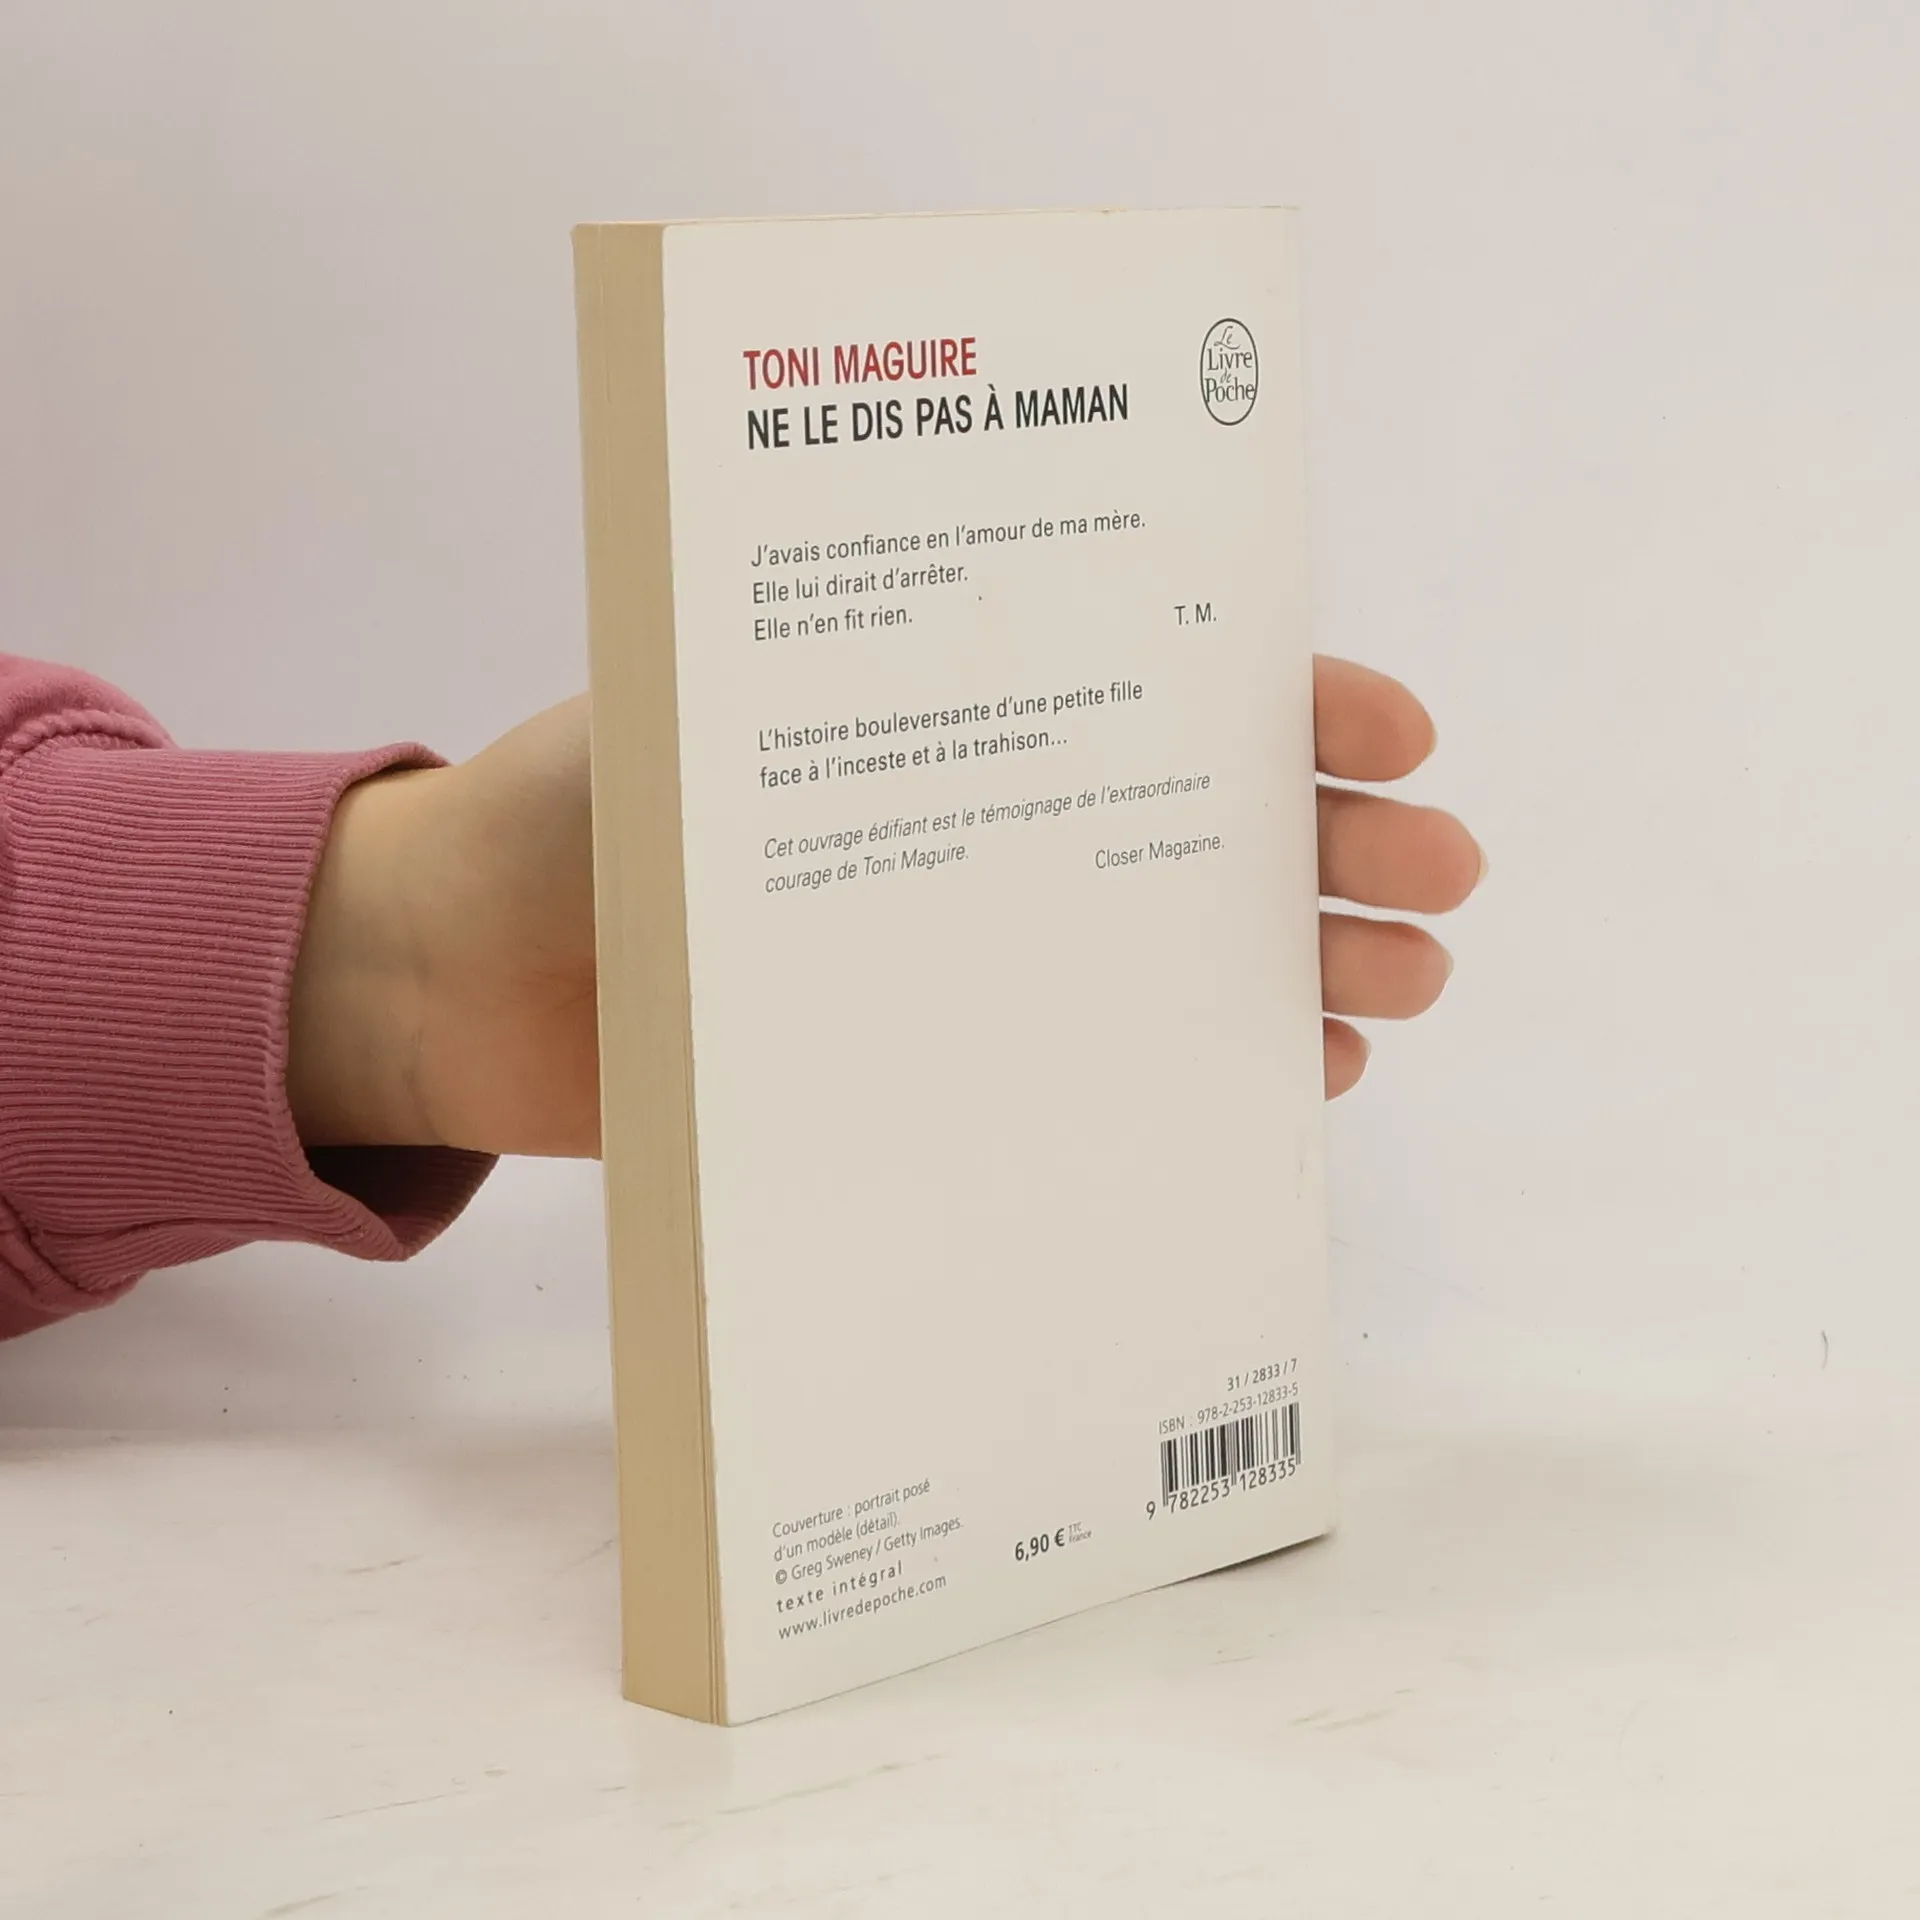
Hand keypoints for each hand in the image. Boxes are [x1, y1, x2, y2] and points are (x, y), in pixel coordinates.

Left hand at [286, 660, 1479, 1154]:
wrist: (467, 983)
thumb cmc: (566, 816)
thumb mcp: (685, 717)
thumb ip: (817, 693)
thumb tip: (982, 678)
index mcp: (959, 707)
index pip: (1159, 684)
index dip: (1290, 701)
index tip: (1387, 730)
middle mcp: (996, 822)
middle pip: (1209, 817)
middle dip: (1342, 836)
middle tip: (1437, 872)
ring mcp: (988, 949)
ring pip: (1192, 942)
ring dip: (1314, 954)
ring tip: (1402, 980)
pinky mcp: (953, 1064)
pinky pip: (1119, 1063)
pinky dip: (1221, 1065)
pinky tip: (1301, 1073)